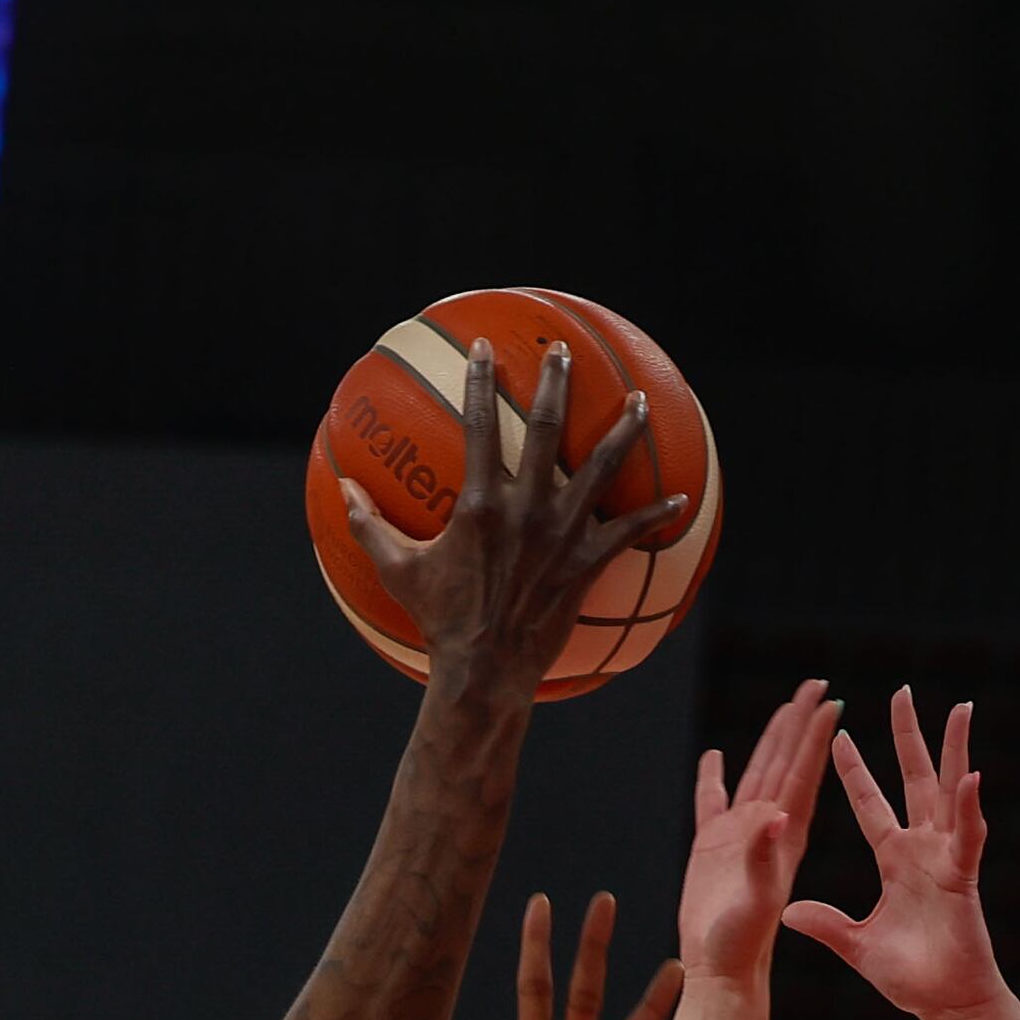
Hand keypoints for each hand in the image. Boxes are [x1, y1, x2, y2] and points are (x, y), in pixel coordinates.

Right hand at [330, 334, 691, 704]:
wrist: (484, 672)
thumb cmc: (439, 621)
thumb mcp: (396, 570)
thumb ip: (367, 524)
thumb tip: (339, 488)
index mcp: (480, 504)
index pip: (476, 426)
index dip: (479, 382)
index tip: (483, 348)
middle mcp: (525, 509)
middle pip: (545, 429)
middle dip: (556, 383)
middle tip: (563, 351)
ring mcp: (561, 535)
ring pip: (601, 470)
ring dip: (623, 431)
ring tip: (641, 401)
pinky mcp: (587, 565)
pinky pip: (629, 533)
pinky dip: (656, 516)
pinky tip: (681, 500)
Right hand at [679, 680, 842, 984]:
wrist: (721, 971)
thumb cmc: (744, 944)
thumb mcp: (761, 900)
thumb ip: (764, 858)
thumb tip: (775, 815)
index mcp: (787, 836)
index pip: (805, 774)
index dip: (817, 737)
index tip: (833, 701)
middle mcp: (769, 828)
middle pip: (786, 763)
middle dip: (800, 724)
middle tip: (815, 684)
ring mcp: (740, 835)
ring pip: (757, 773)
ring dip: (770, 740)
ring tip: (784, 707)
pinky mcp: (711, 847)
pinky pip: (712, 801)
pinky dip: (713, 777)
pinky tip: (715, 756)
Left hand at [784, 689, 1005, 1019]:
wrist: (945, 1005)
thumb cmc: (910, 979)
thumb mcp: (856, 945)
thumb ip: (826, 924)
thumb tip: (790, 911)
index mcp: (894, 861)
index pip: (870, 804)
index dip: (854, 770)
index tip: (838, 734)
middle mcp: (921, 851)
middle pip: (914, 780)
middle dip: (908, 737)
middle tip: (903, 693)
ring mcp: (945, 859)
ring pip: (950, 793)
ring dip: (954, 750)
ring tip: (960, 709)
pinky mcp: (963, 877)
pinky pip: (967, 836)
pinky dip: (970, 808)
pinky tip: (971, 776)